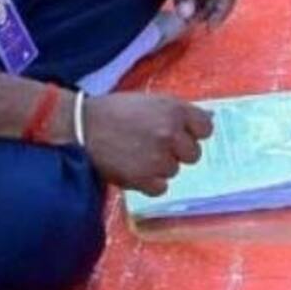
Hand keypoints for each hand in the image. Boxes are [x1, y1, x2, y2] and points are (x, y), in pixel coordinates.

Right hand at [82, 91, 212, 194]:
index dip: (194, 133)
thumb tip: (209, 120)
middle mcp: (171, 134)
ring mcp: (157, 158)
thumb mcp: (152, 101)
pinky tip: (135, 170)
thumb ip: (179, 112)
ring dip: (160, 167)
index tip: (182, 135)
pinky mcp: (142, 179)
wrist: (81, 127)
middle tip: (157, 146)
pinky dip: (149, 183)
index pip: (206, 129)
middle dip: (178, 152)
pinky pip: (160, 188)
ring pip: (175, 170)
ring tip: (139, 155)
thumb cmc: (116, 111)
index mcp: (175, 110)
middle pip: (194, 154)